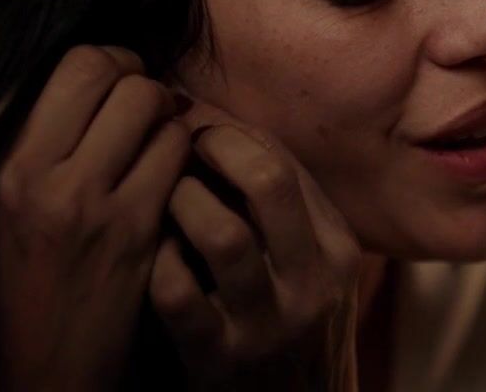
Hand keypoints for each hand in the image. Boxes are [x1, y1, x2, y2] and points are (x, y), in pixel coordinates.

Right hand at [0, 45, 189, 390]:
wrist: (40, 366)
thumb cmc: (17, 280)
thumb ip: (18, 137)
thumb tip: (69, 76)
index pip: (63, 66)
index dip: (104, 62)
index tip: (114, 82)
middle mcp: (31, 173)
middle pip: (107, 71)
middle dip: (137, 78)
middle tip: (145, 103)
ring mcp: (86, 201)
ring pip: (150, 103)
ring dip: (166, 112)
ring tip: (160, 136)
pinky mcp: (134, 229)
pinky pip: (177, 151)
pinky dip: (185, 151)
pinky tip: (175, 172)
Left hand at [149, 98, 362, 390]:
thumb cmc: (292, 327)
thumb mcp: (312, 268)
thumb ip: (283, 211)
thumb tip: (220, 126)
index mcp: (337, 247)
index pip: (287, 160)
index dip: (232, 130)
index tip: (196, 124)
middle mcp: (312, 281)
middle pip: (267, 180)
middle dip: (212, 148)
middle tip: (177, 146)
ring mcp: (267, 324)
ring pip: (221, 232)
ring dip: (179, 202)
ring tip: (161, 199)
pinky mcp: (219, 361)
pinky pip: (176, 293)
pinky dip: (155, 262)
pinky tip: (148, 257)